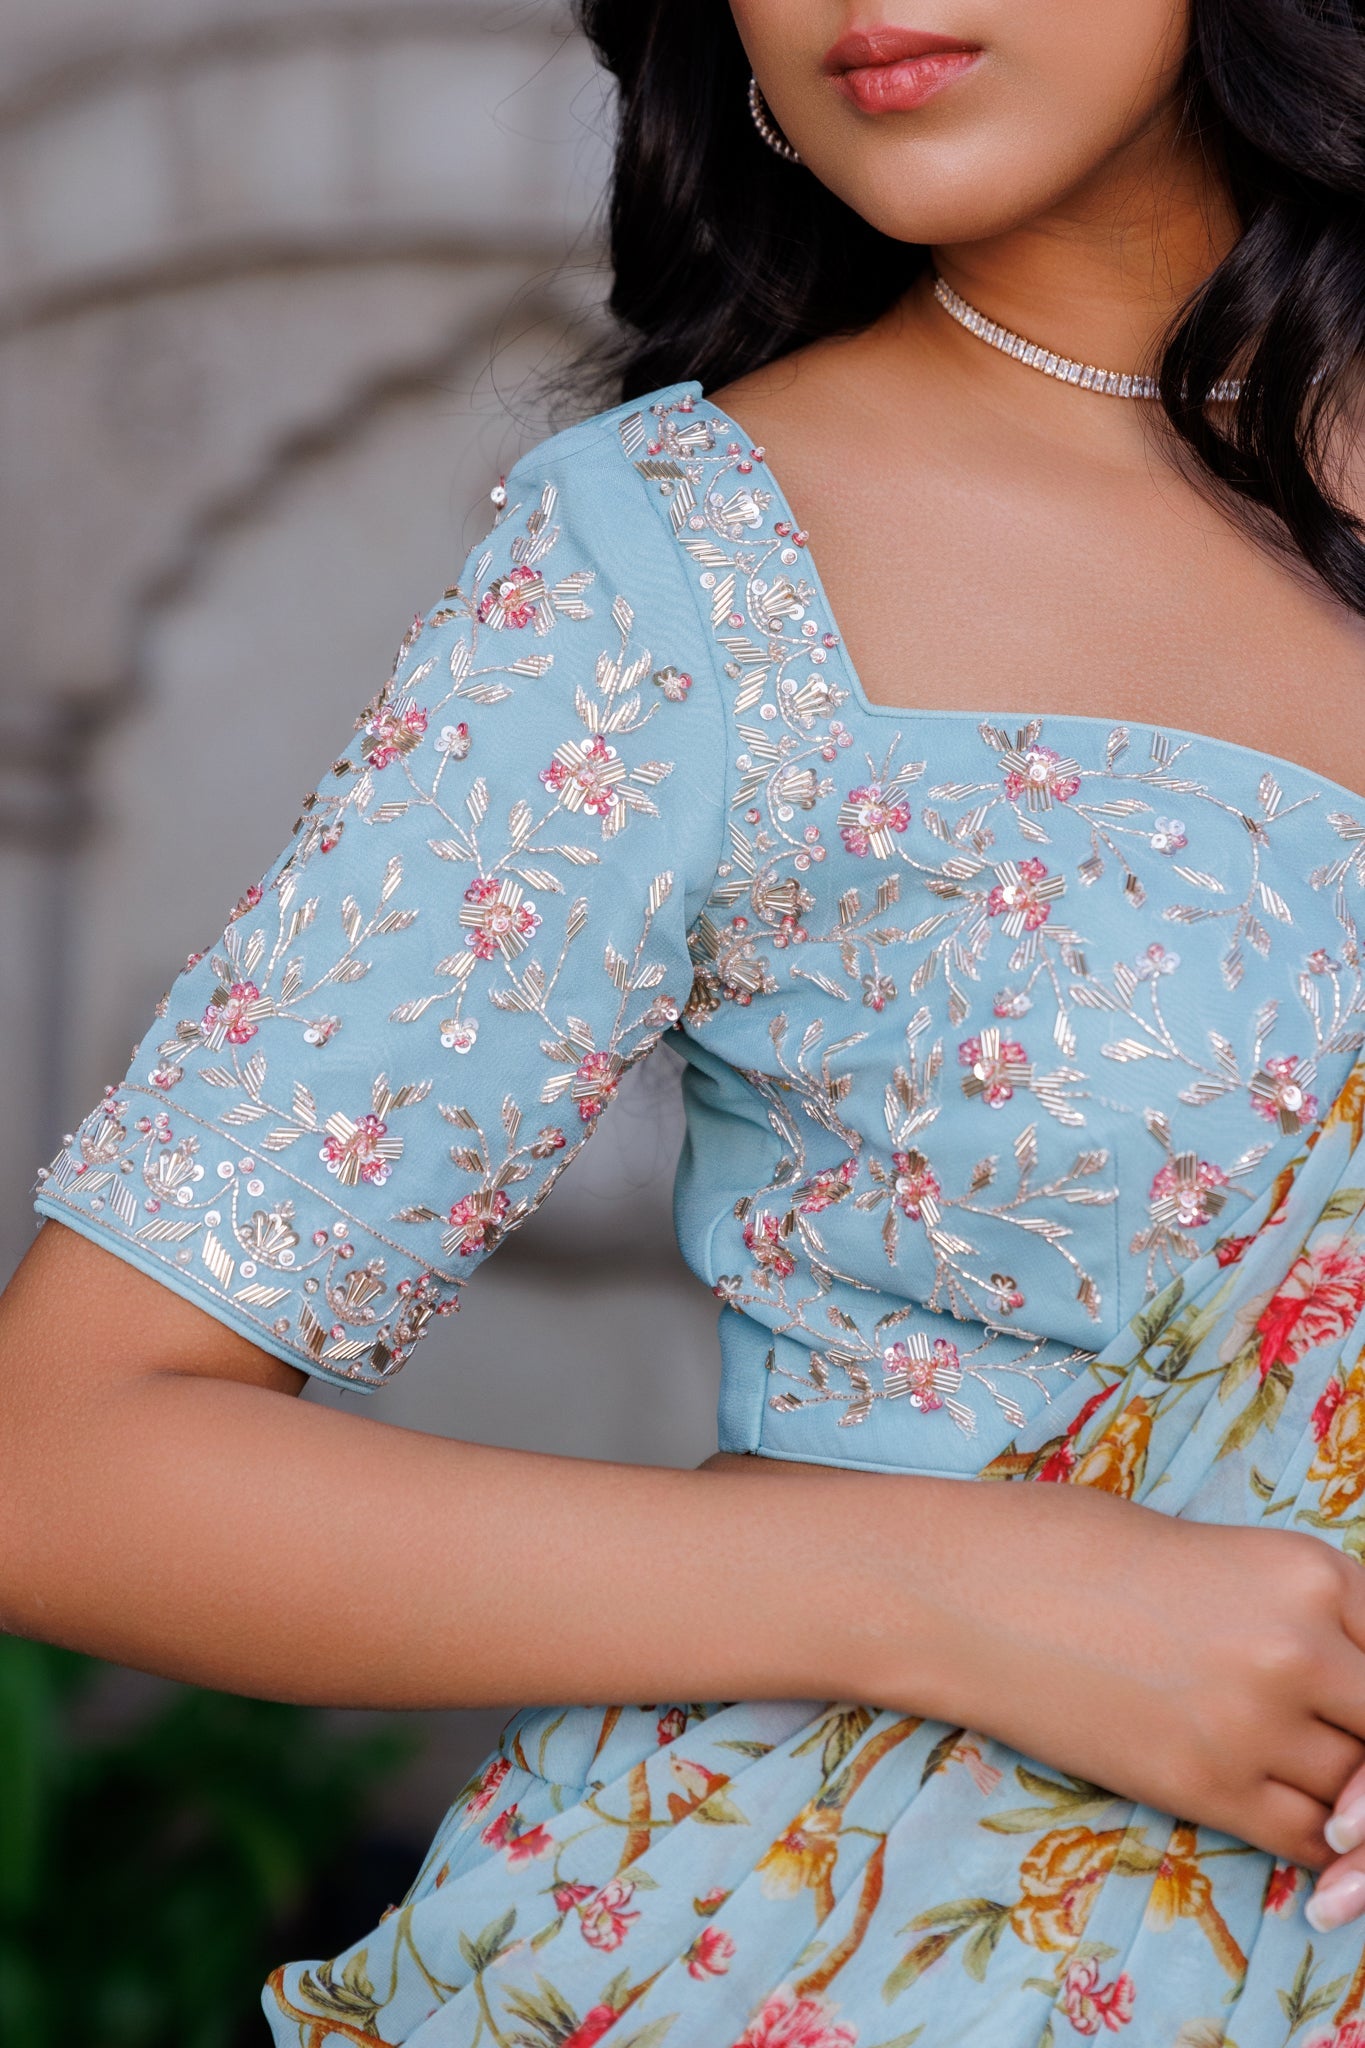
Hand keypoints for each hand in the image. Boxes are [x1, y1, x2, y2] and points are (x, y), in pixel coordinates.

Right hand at [844, 1483, 1364, 1904]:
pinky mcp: (1204, 1787)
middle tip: (1324, 1740)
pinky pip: (1305, 1838)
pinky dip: (1312, 1840)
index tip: (1353, 1701)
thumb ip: (1300, 1610)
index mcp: (1307, 1569)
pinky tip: (1278, 1808)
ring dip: (1341, 1793)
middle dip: (1363, 1743)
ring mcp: (1253, 1724)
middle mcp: (1297, 1648)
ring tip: (1284, 1765)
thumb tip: (1348, 1676)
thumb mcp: (1221, 1554)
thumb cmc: (1080, 1549)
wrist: (972, 1588)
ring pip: (1355, 1792)